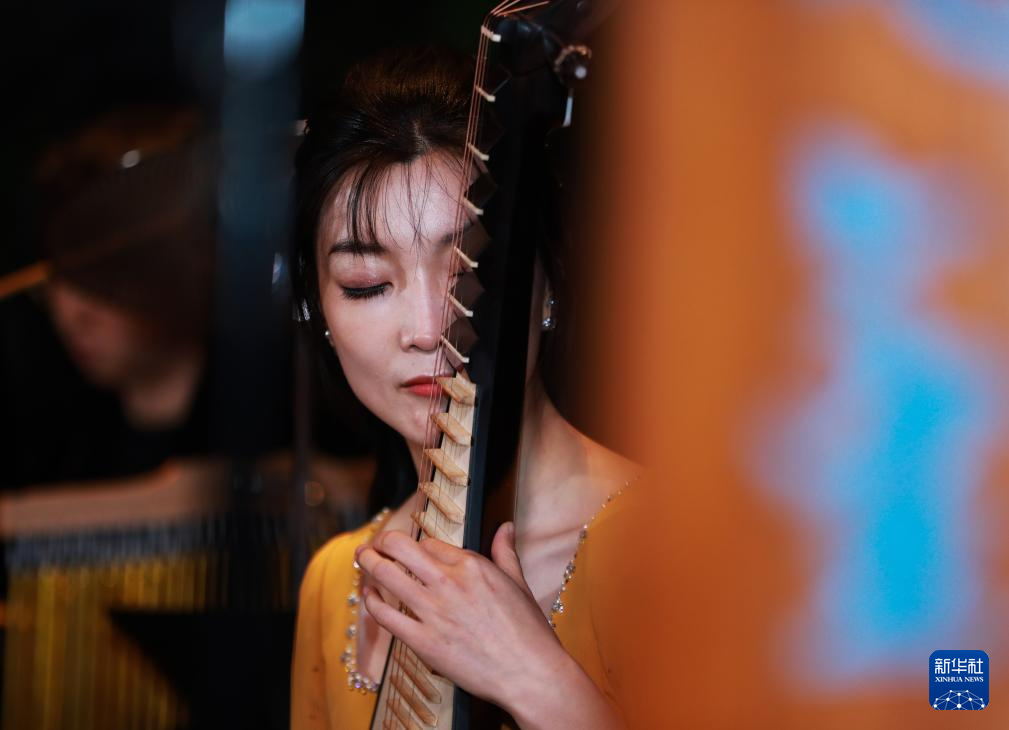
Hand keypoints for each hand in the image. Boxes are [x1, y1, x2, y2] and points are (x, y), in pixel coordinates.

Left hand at [354, 522, 565, 709]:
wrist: (529, 673)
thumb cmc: (527, 631)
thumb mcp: (518, 583)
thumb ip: (505, 552)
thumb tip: (505, 527)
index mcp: (471, 565)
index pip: (428, 544)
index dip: (416, 548)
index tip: (411, 554)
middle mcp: (449, 582)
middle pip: (400, 547)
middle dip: (383, 542)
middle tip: (374, 545)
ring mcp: (434, 612)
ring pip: (386, 575)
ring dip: (368, 562)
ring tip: (361, 558)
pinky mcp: (423, 641)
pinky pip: (385, 615)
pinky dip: (372, 602)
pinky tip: (369, 597)